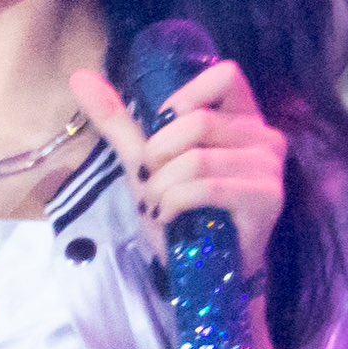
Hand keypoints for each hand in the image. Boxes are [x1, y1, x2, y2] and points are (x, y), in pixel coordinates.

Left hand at [69, 60, 286, 276]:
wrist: (201, 274)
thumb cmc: (181, 214)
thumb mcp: (145, 161)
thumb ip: (117, 119)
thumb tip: (79, 77)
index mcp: (241, 118)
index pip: (225, 75)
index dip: (184, 99)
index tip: (162, 136)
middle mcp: (264, 136)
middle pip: (198, 121)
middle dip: (159, 156)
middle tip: (153, 184)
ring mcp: (268, 167)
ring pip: (197, 158)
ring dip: (162, 187)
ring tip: (159, 206)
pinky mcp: (266, 198)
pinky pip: (206, 187)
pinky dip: (174, 203)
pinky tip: (169, 218)